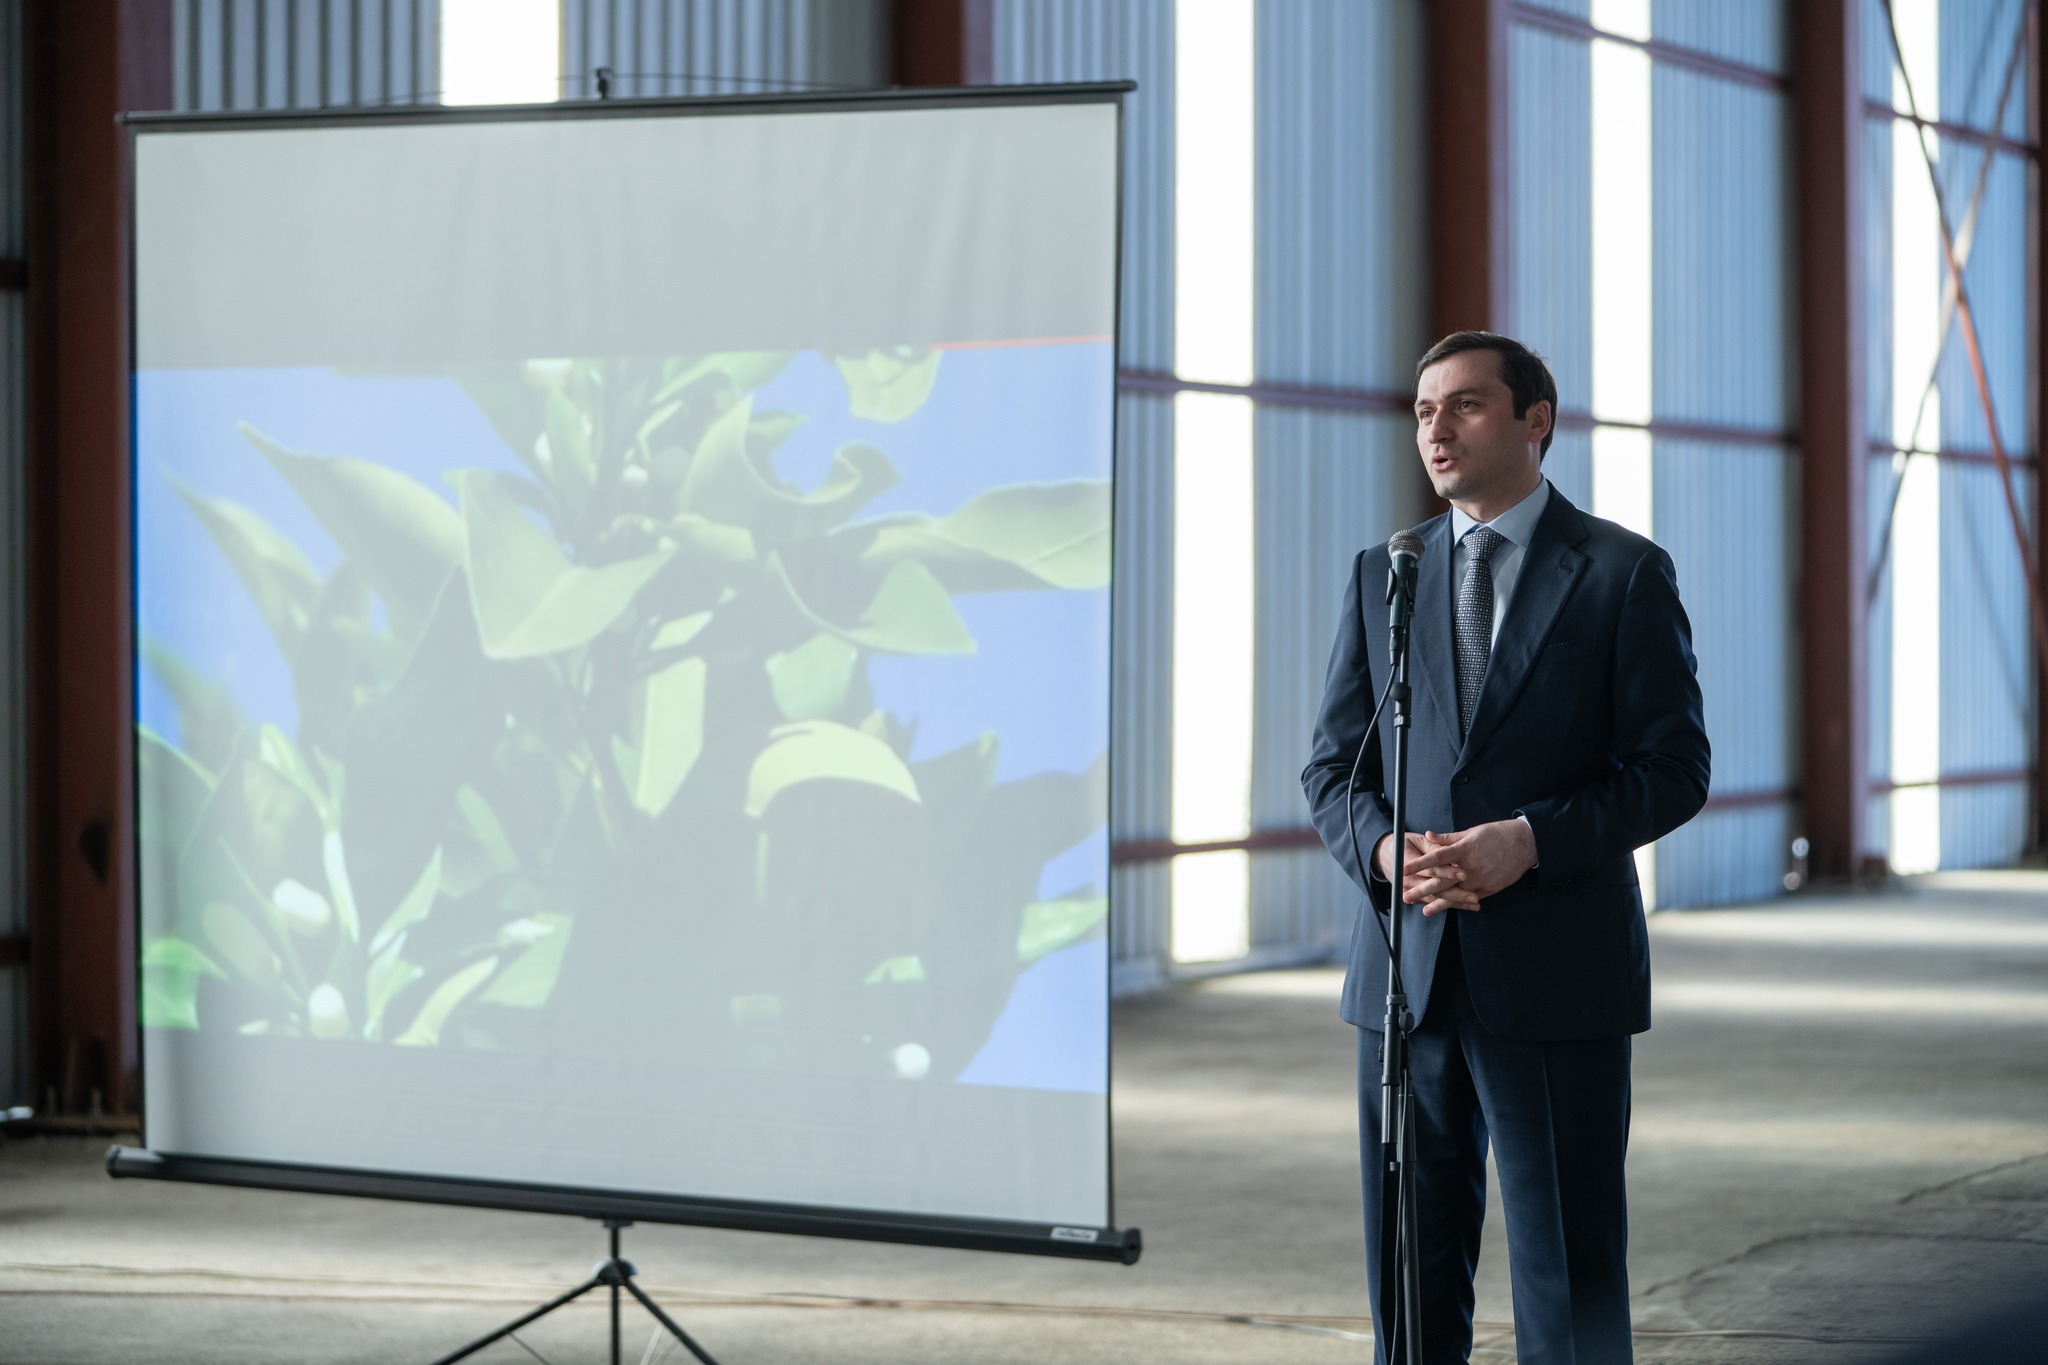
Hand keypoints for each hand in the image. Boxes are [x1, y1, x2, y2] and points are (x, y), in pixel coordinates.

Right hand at [1377, 832, 1478, 913]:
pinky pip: (1434, 903)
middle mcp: (1408, 881)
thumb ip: (1433, 846)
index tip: (1464, 873)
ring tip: (1474, 905)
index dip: (1448, 872)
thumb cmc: (1404, 845)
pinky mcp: (1416, 896)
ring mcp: (1411, 891)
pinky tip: (1466, 906)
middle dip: (1456, 894)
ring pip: (1436, 899)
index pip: (1431, 871)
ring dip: (1456, 903)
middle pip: (1435, 889)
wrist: (1385, 855)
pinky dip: (1449, 905)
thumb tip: (1448, 849)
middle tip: (1474, 896)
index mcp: (1408, 864)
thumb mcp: (1417, 840)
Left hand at [1405, 820, 1537, 913]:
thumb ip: (1448, 838)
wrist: (1525, 844)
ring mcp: (1481, 881)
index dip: (1419, 864)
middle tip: (1405, 895)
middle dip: (1422, 890)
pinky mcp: (1489, 889)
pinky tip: (1447, 909)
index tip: (1404, 868)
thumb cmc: (1497, 834)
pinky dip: (1457, 905)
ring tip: (1423, 910)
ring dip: (1438, 903)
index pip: (1437, 858)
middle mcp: (1471, 868)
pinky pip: (1470, 899)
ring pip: (1456, 895)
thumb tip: (1427, 835)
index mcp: (1465, 850)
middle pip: (1442, 881)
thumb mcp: (1472, 832)